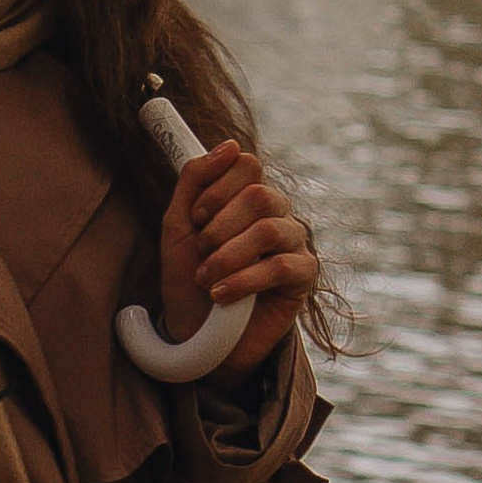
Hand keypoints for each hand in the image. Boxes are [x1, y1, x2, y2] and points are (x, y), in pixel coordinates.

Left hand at [159, 141, 316, 377]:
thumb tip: (230, 145)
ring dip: (228, 256)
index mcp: (246, 197)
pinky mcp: (303, 277)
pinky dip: (245, 280)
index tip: (197, 218)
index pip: (246, 165)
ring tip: (206, 279)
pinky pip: (282, 265)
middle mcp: (274, 214)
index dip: (217, 189)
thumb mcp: (178, 227)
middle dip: (219, 226)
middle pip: (258, 194)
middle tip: (201, 252)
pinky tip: (222, 295)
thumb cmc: (188, 282)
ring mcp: (293, 243)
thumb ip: (195, 181)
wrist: (196, 338)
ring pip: (269, 228)